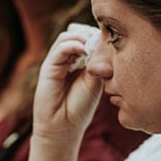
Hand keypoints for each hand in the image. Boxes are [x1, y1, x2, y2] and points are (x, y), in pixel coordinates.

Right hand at [33, 27, 103, 144]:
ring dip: (83, 37)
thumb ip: (97, 61)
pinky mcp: (48, 67)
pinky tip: (85, 51)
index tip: (113, 41)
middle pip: (78, 34)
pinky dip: (74, 44)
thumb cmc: (80, 107)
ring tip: (94, 47)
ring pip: (68, 36)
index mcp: (80, 62)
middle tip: (104, 41)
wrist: (63, 127)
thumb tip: (100, 42)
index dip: (99, 37)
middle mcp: (67, 59)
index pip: (88, 39)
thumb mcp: (95, 81)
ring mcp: (57, 62)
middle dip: (91, 34)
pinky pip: (60, 47)